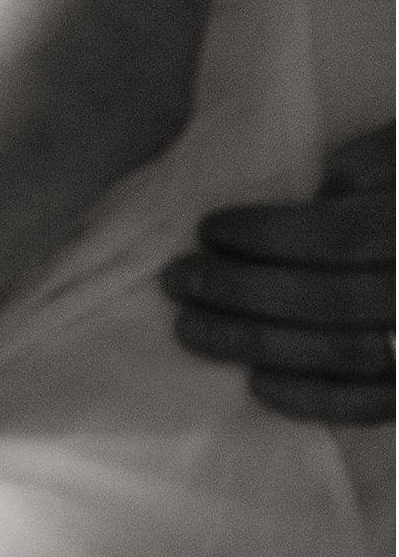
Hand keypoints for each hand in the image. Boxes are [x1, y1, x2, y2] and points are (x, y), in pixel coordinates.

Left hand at [164, 122, 393, 423]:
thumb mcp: (397, 152)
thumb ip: (354, 172)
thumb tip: (294, 202)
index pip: (337, 237)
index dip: (267, 236)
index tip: (207, 229)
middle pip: (331, 301)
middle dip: (243, 293)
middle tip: (179, 281)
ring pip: (346, 355)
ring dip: (262, 345)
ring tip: (194, 329)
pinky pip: (376, 404)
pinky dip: (317, 400)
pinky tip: (259, 385)